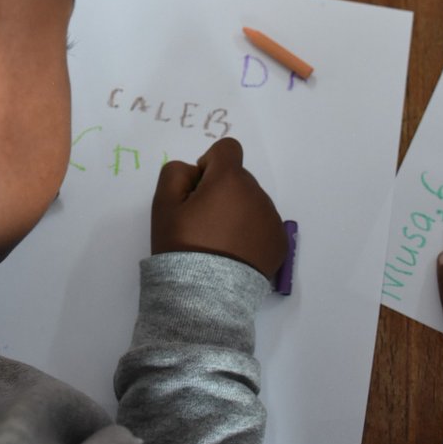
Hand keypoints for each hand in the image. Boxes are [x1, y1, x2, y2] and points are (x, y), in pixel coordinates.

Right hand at [151, 138, 286, 278]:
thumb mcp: (162, 205)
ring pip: (252, 202)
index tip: (198, 190)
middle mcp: (257, 194)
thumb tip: (196, 172)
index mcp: (230, 180)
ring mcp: (272, 219)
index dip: (209, 165)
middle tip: (203, 223)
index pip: (227, 149)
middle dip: (222, 191)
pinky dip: (251, 233)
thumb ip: (175, 172)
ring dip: (238, 212)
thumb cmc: (182, 245)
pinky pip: (264, 225)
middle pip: (239, 178)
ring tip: (219, 243)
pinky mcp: (280, 242)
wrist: (205, 294)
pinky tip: (234, 254)